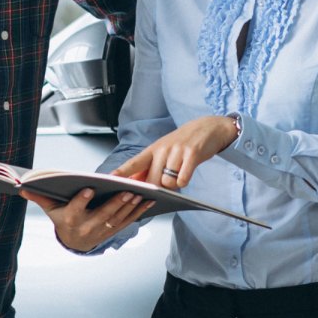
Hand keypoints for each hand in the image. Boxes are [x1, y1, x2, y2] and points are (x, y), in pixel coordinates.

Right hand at [21, 188, 152, 252]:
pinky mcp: (114, 231)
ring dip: (130, 207)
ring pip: (118, 219)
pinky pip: (128, 222)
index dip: (82, 200)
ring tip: (141, 194)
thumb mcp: (51, 209)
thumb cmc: (62, 218)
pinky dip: (139, 212)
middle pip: (102, 215)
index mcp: (70, 220)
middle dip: (116, 203)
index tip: (89, 189)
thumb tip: (22, 187)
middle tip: (127, 190)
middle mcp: (87, 227)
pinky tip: (148, 201)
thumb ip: (40, 197)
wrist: (74, 242)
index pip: (75, 209)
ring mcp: (102, 231)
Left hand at [111, 116, 238, 188]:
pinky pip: (183, 179)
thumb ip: (149, 167)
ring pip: (168, 182)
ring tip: (179, 172)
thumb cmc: (182, 143)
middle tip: (164, 182)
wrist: (207, 128)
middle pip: (152, 181)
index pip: (134, 163)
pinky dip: (184, 181)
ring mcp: (177, 151)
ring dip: (173, 184)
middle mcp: (162, 149)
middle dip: (156, 189)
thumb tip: (134, 183)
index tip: (109, 179)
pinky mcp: (192, 154)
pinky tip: (187, 172)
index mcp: (153, 149)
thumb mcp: (163, 151)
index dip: (121, 172)